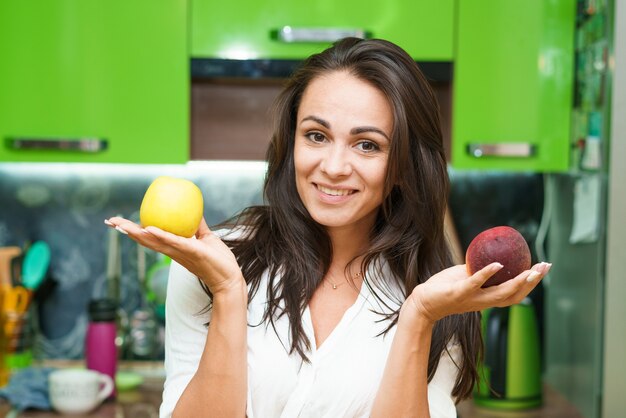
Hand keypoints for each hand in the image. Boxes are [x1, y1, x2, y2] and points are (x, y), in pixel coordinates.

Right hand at [105, 217, 243, 294]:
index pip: (150, 238)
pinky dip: (162, 236)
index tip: (118, 223)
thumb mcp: (206, 238)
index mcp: (174, 248)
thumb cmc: (218, 260)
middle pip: (145, 240)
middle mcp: (173, 251)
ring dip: (137, 233)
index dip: (134, 230)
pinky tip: (149, 229)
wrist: (229, 277)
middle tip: (110, 221)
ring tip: (121, 225)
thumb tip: (194, 209)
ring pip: (154, 242)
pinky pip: (175, 243)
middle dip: (126, 231)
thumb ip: (197, 226)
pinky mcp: (192, 252)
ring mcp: (181, 253)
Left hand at [403, 262, 550, 323]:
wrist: (423, 303)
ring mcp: (472, 298)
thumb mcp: (466, 278)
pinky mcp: (458, 293)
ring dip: (517, 281)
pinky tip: (497, 264)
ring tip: (530, 269)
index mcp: (487, 298)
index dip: (532, 283)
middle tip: (545, 267)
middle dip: (532, 282)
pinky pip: (474, 283)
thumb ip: (479, 271)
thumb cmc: (444, 289)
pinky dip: (487, 274)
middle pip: (515, 295)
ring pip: (500, 293)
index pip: (515, 294)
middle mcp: (484, 301)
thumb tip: (491, 256)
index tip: (544, 269)